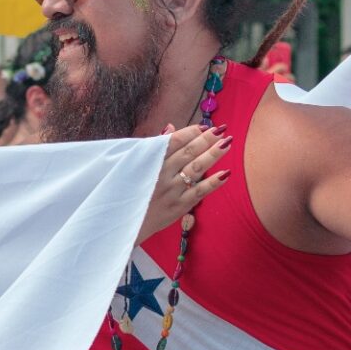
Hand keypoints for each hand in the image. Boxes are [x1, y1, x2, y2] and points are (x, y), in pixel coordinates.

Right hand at [136, 123, 231, 244]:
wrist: (124, 222)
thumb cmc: (131, 191)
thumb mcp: (136, 166)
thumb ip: (156, 147)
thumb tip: (171, 127)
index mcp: (149, 162)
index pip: (173, 142)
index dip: (190, 132)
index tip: (203, 126)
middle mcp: (161, 175)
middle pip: (187, 153)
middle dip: (206, 140)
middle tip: (221, 130)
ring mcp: (171, 191)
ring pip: (196, 169)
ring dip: (212, 155)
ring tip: (226, 143)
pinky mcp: (178, 207)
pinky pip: (199, 192)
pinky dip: (213, 183)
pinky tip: (226, 173)